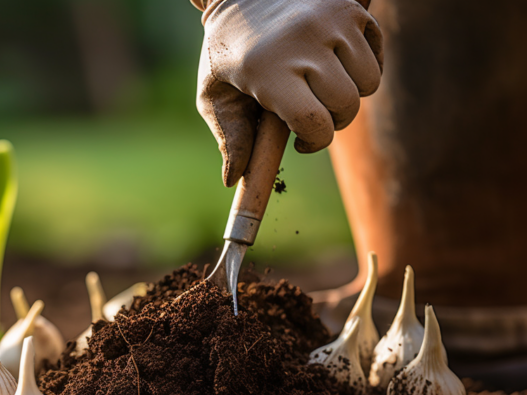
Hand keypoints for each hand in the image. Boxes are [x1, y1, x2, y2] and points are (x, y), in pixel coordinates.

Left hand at [196, 0, 382, 185]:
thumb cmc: (226, 49)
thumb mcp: (214, 92)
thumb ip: (229, 136)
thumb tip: (231, 181)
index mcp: (267, 68)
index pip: (313, 122)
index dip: (314, 141)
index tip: (301, 142)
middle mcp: (304, 42)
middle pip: (345, 106)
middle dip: (332, 122)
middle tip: (312, 115)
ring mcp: (332, 22)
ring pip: (367, 82)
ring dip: (350, 94)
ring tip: (323, 87)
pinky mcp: (351, 8)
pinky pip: (377, 54)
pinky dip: (365, 66)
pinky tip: (336, 64)